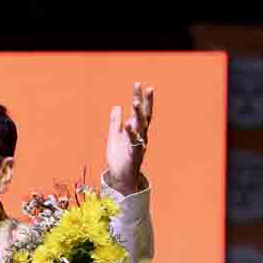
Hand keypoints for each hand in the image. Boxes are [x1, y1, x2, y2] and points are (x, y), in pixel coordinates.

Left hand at [105, 81, 153, 195]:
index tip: (138, 84)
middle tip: (148, 88)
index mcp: (135, 130)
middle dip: (146, 102)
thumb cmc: (119, 158)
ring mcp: (139, 144)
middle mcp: (140, 135)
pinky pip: (135, 142)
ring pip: (142, 127)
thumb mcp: (114, 137)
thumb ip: (115, 122)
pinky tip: (128, 124)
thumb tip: (117, 106)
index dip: (139, 97)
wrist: (120, 178)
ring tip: (135, 102)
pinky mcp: (135, 154)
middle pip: (145, 116)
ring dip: (139, 114)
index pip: (139, 111)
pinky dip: (131, 133)